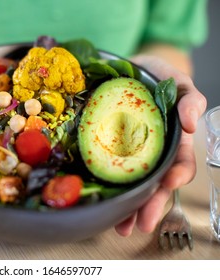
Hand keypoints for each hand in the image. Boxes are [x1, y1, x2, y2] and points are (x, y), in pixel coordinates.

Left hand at [114, 55, 206, 235]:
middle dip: (151, 205)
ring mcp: (130, 156)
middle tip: (143, 223)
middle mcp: (153, 153)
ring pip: (135, 187)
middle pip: (156, 184)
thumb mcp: (176, 81)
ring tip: (123, 227)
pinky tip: (107, 209)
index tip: (170, 183)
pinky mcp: (108, 154)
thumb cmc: (155, 77)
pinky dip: (110, 194)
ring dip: (131, 210)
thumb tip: (190, 123)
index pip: (180, 162)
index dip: (177, 175)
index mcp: (171, 140)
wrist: (125, 71)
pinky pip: (110, 176)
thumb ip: (189, 98)